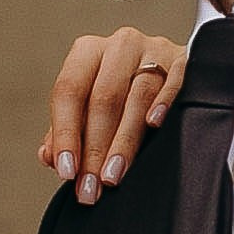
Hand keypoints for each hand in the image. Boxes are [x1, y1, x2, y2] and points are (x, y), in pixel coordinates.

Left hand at [42, 30, 185, 206]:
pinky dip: (162, 103)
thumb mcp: (90, 106)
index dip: (66, 133)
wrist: (168, 67)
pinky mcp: (184, 59)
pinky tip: (153, 126)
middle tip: (91, 186)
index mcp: (88, 52)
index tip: (66, 171)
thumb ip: (70, 131)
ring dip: (124, 142)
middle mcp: (119, 46)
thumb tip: (50, 156)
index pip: (69, 92)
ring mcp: (154, 50)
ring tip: (113, 176)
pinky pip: (174, 81)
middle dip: (95, 149)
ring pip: (137, 96)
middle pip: (103, 98)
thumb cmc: (122, 92)